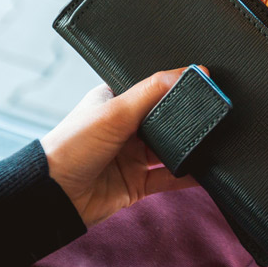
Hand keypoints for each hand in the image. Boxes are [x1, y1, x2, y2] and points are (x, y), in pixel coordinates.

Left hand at [40, 67, 202, 226]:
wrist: (53, 195)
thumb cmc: (71, 146)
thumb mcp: (114, 110)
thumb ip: (152, 91)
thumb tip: (189, 72)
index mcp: (116, 102)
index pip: (153, 89)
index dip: (176, 86)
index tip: (204, 82)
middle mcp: (125, 128)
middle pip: (166, 120)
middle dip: (186, 119)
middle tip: (214, 111)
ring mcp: (132, 157)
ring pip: (171, 150)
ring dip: (189, 147)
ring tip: (213, 140)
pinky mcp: (137, 183)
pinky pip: (170, 178)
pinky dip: (188, 176)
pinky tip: (206, 171)